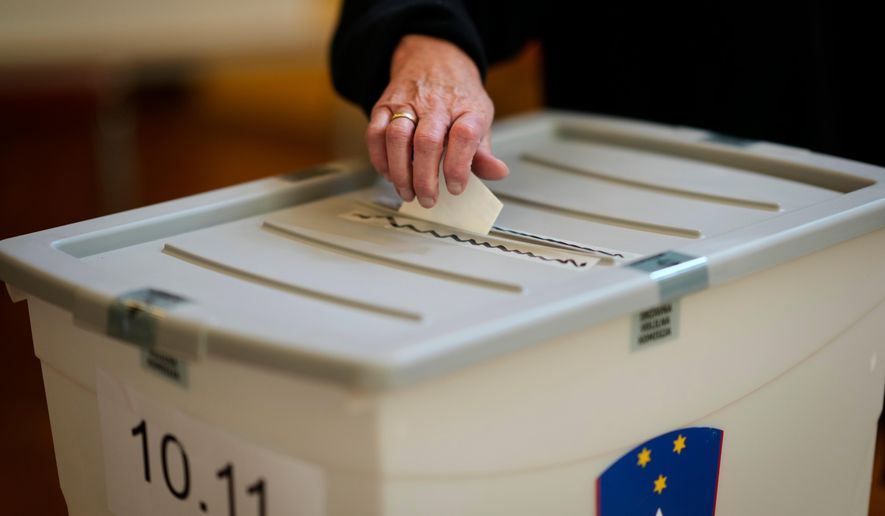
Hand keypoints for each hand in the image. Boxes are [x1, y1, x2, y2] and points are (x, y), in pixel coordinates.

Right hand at [366, 34, 508, 207]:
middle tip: (428, 199)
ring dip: (400, 171)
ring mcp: (408, 103)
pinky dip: (379, 158)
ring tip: (407, 192)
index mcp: (466, 108)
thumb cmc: (458, 96)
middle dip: (424, 178)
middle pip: (427, 142)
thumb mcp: (479, 118)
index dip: (459, 165)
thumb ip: (483, 151)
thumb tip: (497, 172)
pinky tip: (388, 174)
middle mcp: (437, 104)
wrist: (434, 58)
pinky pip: (375, 133)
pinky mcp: (385, 105)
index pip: (464, 135)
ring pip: (397, 138)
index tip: (455, 187)